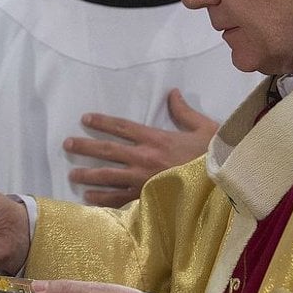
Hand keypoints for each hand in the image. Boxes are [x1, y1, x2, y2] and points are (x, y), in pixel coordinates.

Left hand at [66, 89, 217, 206]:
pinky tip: (89, 198)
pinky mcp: (147, 198)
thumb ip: (183, 111)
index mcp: (156, 138)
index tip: (85, 119)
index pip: (122, 127)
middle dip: (85, 146)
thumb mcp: (203, 127)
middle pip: (108, 150)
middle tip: (67, 144)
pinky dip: (103, 199)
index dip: (102, 122)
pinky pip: (119, 198)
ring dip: (88, 175)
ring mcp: (143, 180)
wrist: (226, 183)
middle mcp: (145, 157)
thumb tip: (172, 93)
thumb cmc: (216, 154)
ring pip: (108, 176)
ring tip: (72, 174)